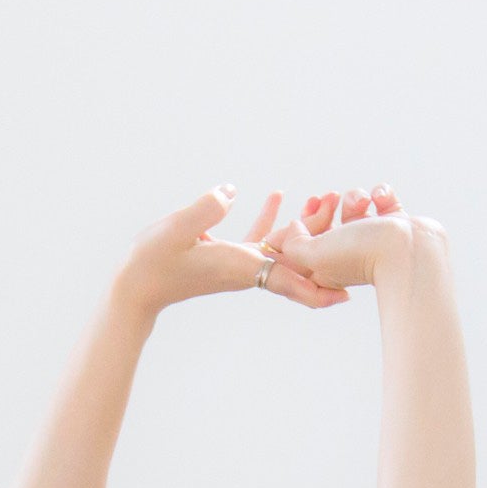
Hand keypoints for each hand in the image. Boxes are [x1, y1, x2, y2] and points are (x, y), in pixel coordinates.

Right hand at [114, 184, 352, 314]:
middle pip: (296, 259)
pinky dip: (274, 221)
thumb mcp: (176, 230)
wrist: (135, 286)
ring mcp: (239, 263)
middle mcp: (246, 268)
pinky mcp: (229, 256)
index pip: (288, 281)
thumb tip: (232, 191)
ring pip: (283, 247)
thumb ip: (204, 209)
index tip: (345, 296)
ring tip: (325, 196)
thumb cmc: (152, 262)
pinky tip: (281, 196)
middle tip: (351, 207)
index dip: (317, 289)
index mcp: (240, 266)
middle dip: (325, 239)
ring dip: (305, 225)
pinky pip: (261, 239)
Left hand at [261, 184, 443, 290]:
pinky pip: (383, 201)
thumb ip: (293, 243)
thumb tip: (294, 226)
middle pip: (328, 226)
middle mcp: (351, 255)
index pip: (304, 245)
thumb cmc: (360, 254)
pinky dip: (382, 194)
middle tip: (327, 198)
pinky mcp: (396, 225)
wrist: (409, 252)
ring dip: (354, 197)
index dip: (301, 225)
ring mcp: (375, 239)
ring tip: (363, 202)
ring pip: (354, 209)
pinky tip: (382, 198)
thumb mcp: (313, 253)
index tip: (306, 207)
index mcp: (327, 268)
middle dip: (326, 208)